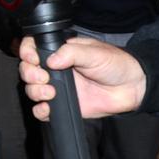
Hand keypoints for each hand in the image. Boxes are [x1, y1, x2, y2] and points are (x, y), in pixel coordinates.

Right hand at [18, 35, 147, 120]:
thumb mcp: (93, 52)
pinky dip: (40, 111)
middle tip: (43, 78)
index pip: (33, 47)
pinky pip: (43, 110)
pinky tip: (48, 108)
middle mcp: (55, 69)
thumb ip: (71, 53)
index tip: (32, 58)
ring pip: (32, 89)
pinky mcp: (64, 105)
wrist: (132, 88)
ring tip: (50, 93)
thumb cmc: (115, 65)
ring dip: (35, 91)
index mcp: (60, 51)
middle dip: (30, 74)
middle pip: (27, 69)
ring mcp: (58, 87)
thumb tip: (51, 60)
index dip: (26, 52)